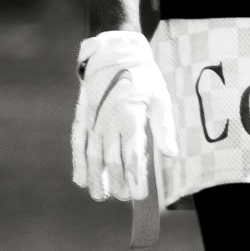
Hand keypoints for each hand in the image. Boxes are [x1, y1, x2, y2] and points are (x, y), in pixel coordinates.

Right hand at [72, 30, 177, 203]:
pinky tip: (80, 178)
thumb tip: (171, 154)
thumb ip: (164, 128)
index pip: (132, 157)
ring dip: (95, 177)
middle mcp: (109, 122)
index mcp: (130, 118)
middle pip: (112, 160)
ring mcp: (93, 120)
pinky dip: (78, 161)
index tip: (140, 196)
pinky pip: (78, 143)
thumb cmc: (143, 78)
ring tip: (99, 196)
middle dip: (117, 182)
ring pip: (92, 155)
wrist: (115, 53)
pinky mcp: (83, 117)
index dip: (135, 179)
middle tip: (123, 197)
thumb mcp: (160, 98)